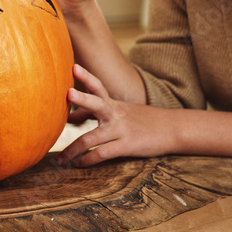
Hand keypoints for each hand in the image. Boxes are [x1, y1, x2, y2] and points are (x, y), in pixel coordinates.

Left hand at [57, 64, 173, 167]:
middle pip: (96, 102)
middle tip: (67, 92)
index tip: (72, 66)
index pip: (98, 86)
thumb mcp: (122, 111)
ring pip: (92, 138)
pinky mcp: (127, 145)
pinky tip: (78, 164)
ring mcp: (120, 130)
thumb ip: (98, 111)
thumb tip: (71, 116)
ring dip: (72, 149)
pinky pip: (103, 153)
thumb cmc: (143, 120)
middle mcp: (115, 114)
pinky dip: (88, 160)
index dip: (86, 76)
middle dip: (81, 98)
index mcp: (113, 104)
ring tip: (59, 159)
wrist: (172, 129)